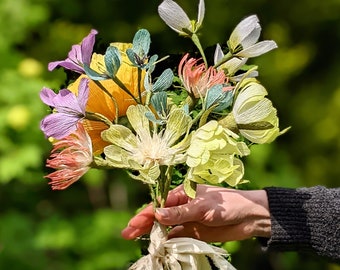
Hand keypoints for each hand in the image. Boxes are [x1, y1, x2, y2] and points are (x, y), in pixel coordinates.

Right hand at [121, 184, 270, 241]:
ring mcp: (187, 220)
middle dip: (143, 224)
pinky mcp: (194, 232)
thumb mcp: (202, 206)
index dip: (146, 214)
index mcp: (183, 194)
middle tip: (127, 233)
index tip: (133, 224)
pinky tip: (157, 246)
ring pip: (165, 227)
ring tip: (136, 239)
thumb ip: (180, 213)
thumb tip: (157, 214)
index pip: (160, 204)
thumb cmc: (227, 204)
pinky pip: (176, 237)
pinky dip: (167, 241)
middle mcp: (182, 207)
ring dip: (152, 233)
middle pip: (159, 216)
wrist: (249, 217)